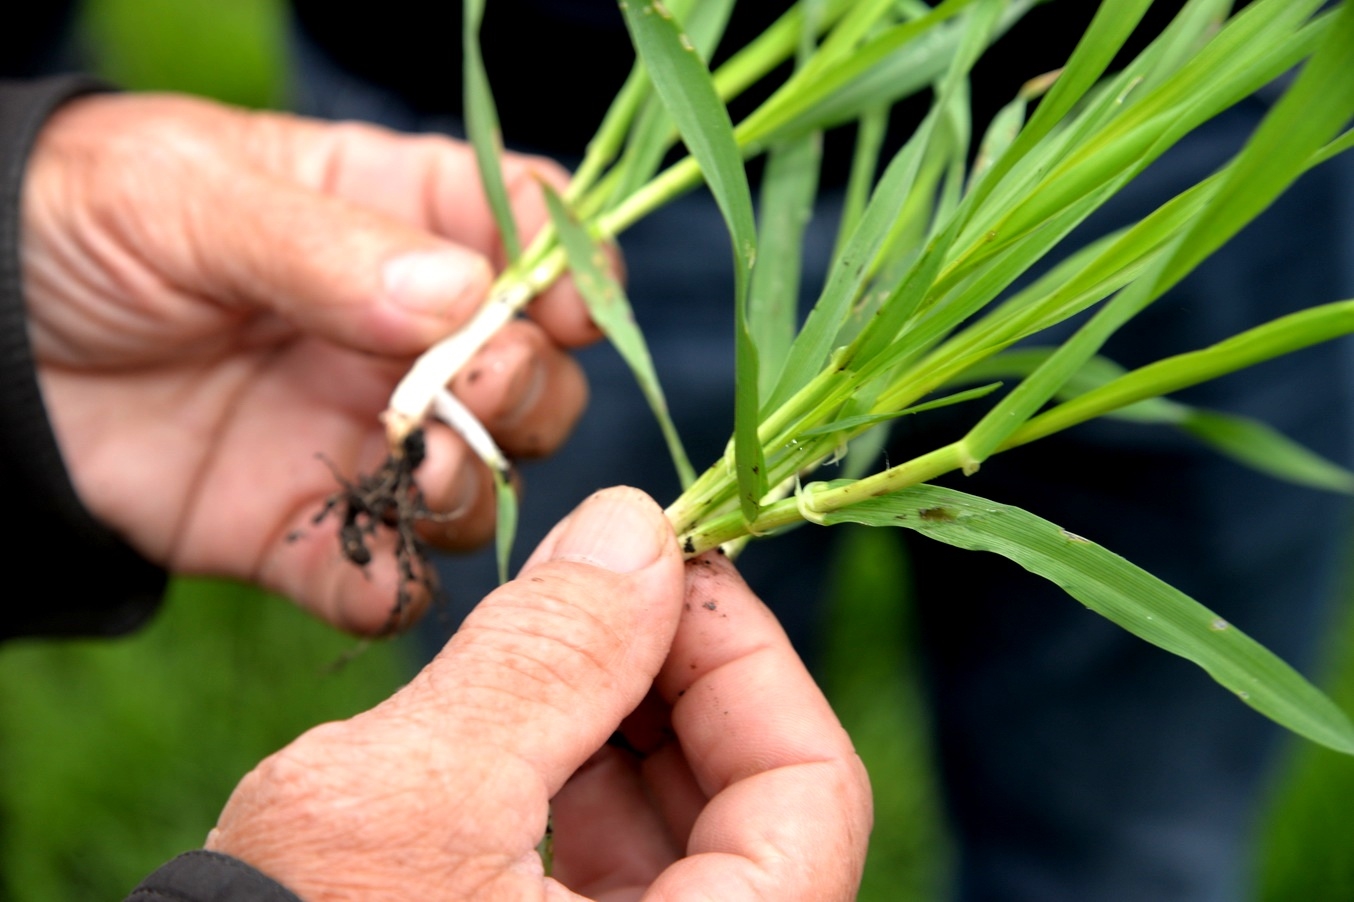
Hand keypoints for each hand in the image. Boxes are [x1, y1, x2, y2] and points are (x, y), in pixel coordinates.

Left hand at [22, 91, 599, 632]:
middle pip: (531, 368)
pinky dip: (398, 585)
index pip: (529, 231)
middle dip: (525, 385)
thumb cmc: (82, 223)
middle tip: (475, 388)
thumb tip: (460, 299)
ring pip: (483, 477)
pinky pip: (384, 574)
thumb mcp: (192, 199)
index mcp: (396, 221)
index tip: (568, 311)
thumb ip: (327, 247)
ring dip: (478, 484)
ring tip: (426, 470)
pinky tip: (381, 570)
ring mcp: (361, 433)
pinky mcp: (306, 526)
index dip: (570, 269)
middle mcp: (403, 337)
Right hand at [204, 487, 871, 899]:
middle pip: (751, 805)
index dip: (743, 652)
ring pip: (676, 837)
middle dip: (672, 675)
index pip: (813, 788)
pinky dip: (569, 784)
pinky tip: (507, 722)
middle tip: (594, 585)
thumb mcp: (415, 798)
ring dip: (616, 720)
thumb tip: (634, 525)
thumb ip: (547, 654)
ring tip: (537, 645)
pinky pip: (604, 878)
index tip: (663, 564)